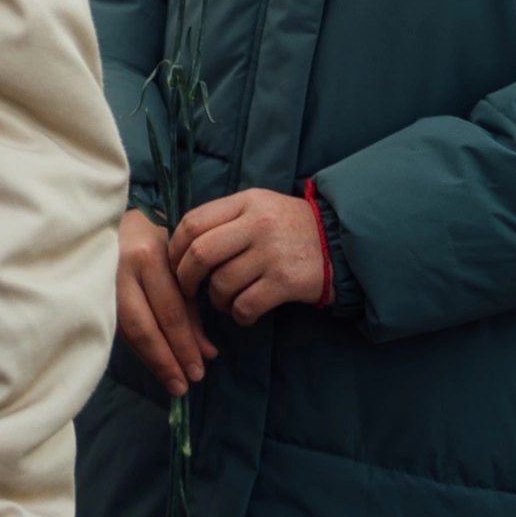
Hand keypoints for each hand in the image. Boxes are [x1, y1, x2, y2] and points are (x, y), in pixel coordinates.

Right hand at [115, 208, 216, 396]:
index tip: (199, 372)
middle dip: (166, 359)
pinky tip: (151, 361)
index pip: (170, 310)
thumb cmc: (150, 237)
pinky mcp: (90, 291)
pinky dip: (136, 347)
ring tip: (171, 382)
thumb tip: (206, 352)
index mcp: (148, 257)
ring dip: (150, 359)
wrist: (110, 218)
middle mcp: (121, 270)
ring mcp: (101, 281)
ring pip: (126, 329)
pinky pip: (115, 325)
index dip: (184, 344)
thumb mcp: (175, 261)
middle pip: (144, 325)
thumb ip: (190, 305)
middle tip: (184, 385)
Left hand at [171, 188, 327, 327]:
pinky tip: (243, 313)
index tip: (174, 264)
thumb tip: (179, 244)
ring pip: (222, 282)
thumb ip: (224, 218)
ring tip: (223, 301)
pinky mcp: (287, 282)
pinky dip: (238, 314)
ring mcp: (273, 253)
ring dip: (215, 299)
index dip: (175, 247)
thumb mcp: (258, 207)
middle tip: (188, 289)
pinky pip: (246, 304)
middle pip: (201, 253)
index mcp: (245, 202)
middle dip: (186, 277)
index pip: (193, 222)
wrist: (341, 243)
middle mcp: (257, 224)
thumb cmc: (289, 227)